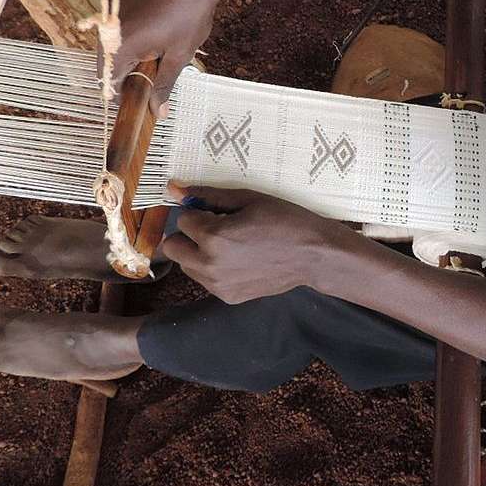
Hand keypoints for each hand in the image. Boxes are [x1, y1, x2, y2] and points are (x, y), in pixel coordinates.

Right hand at [111, 0, 237, 113]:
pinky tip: (156, 32)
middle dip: (128, 73)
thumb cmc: (190, 13)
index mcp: (119, 44)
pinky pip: (119, 23)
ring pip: (113, 42)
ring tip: (157, 54)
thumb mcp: (179, 55)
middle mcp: (108, 26)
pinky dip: (132, 33)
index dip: (122, 94)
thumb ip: (164, 84)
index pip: (108, 80)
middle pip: (107, 61)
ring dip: (130, 53)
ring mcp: (113, 8)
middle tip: (152, 78)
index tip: (139, 100)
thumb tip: (158, 111)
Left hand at [161, 184, 368, 303]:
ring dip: (197, 253)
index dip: (198, 213)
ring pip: (185, 265)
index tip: (217, 213)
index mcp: (214, 237)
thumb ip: (208, 195)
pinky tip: (238, 260)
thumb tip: (174, 188)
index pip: (182, 220)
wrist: (313, 255)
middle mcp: (210, 264)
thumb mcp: (248, 199)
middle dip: (188, 235)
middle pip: (172, 247)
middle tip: (213, 229)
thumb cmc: (285, 221)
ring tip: (229, 245)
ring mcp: (218, 285)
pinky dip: (213, 269)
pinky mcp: (228, 296)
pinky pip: (204, 280)